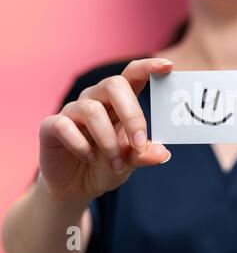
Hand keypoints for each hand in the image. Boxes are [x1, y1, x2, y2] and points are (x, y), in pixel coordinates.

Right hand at [39, 58, 172, 202]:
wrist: (77, 187)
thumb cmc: (108, 165)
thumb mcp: (130, 162)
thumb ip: (145, 155)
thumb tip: (163, 153)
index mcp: (119, 101)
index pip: (133, 74)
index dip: (148, 67)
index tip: (168, 66)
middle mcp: (96, 99)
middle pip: (114, 84)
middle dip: (131, 114)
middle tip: (139, 143)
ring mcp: (73, 111)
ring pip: (92, 109)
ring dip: (108, 141)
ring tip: (116, 164)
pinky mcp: (52, 126)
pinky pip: (65, 126)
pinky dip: (81, 145)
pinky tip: (91, 158)